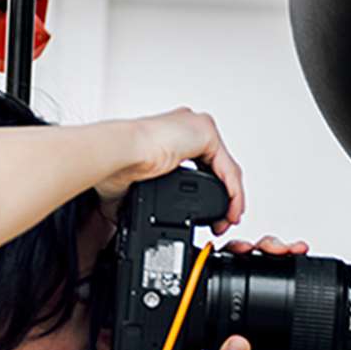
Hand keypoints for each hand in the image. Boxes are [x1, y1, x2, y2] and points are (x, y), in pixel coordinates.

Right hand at [95, 108, 245, 233]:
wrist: (118, 156)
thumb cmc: (116, 165)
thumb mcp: (137, 185)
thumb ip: (142, 196)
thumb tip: (122, 219)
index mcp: (170, 136)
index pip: (201, 164)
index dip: (211, 192)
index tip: (210, 216)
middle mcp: (186, 128)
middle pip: (218, 167)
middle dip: (225, 197)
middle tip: (222, 221)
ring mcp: (196, 127)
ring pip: (226, 168)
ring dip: (232, 199)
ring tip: (227, 221)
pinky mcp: (205, 132)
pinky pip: (228, 169)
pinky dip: (234, 193)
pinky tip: (230, 212)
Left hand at [215, 237, 316, 349]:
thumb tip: (233, 346)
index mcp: (231, 320)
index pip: (228, 278)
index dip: (236, 256)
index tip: (248, 249)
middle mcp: (250, 313)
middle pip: (255, 266)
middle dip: (267, 248)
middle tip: (279, 248)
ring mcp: (274, 314)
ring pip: (279, 273)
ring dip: (288, 256)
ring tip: (297, 250)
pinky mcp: (296, 320)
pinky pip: (302, 290)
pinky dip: (307, 273)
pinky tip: (313, 266)